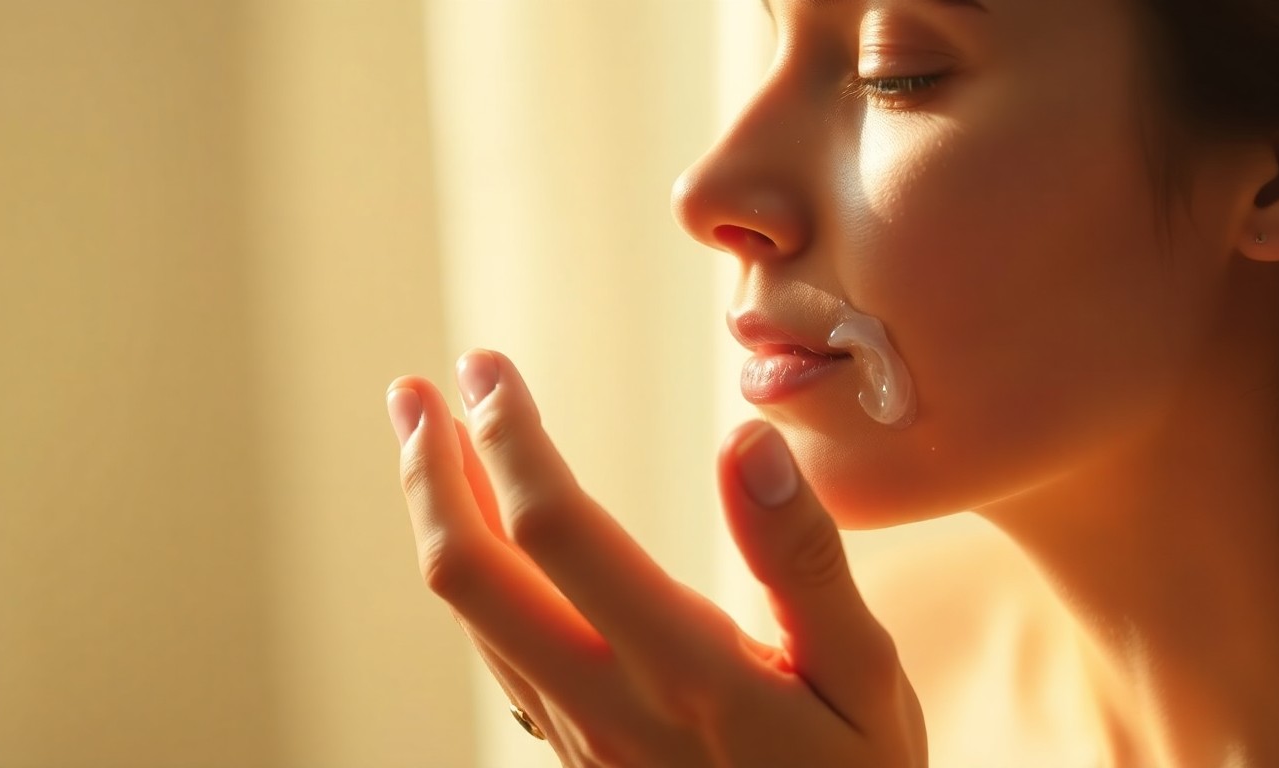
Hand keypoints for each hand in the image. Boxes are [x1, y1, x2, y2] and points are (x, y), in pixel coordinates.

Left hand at [386, 349, 926, 766]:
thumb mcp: (865, 674)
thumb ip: (804, 557)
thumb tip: (745, 439)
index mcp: (684, 669)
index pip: (556, 529)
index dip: (509, 436)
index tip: (486, 369)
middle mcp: (607, 703)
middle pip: (469, 576)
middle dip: (428, 472)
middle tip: (413, 391)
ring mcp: (577, 734)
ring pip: (471, 614)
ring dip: (438, 515)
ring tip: (432, 438)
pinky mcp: (572, 749)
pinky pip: (495, 648)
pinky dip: (471, 571)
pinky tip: (481, 530)